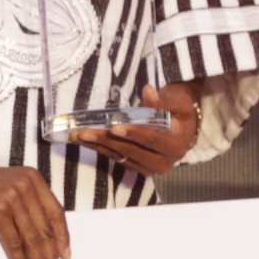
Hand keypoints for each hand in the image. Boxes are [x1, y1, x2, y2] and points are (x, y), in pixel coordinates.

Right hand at [0, 160, 70, 258]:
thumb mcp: (7, 187)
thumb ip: (26, 203)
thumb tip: (44, 238)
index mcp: (32, 178)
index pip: (56, 212)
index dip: (62, 238)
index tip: (65, 257)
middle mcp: (25, 184)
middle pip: (44, 229)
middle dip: (51, 258)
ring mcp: (10, 195)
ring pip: (31, 238)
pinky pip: (13, 242)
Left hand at [71, 81, 200, 180]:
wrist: (182, 125)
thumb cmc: (179, 109)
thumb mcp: (177, 101)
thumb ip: (163, 100)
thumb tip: (148, 91)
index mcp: (176, 146)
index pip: (151, 139)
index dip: (133, 133)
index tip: (114, 127)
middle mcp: (163, 162)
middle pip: (130, 150)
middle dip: (105, 140)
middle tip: (83, 132)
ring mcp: (148, 168)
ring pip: (119, 156)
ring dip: (96, 145)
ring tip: (76, 135)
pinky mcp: (137, 167)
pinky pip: (116, 157)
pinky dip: (99, 148)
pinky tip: (83, 140)